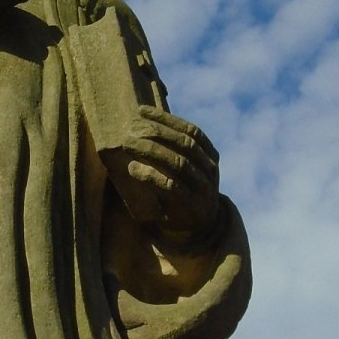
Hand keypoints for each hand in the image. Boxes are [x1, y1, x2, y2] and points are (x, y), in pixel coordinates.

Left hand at [101, 107, 220, 242]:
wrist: (200, 227)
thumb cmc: (187, 190)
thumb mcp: (187, 168)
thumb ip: (174, 150)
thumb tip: (143, 125)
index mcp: (210, 155)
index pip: (191, 131)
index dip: (167, 119)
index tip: (142, 111)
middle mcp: (209, 169)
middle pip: (184, 144)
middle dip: (157, 132)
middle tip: (132, 128)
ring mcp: (202, 188)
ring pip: (178, 163)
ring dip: (151, 151)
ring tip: (128, 144)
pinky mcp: (189, 205)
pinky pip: (171, 186)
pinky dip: (150, 176)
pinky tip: (133, 169)